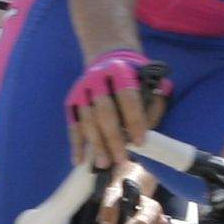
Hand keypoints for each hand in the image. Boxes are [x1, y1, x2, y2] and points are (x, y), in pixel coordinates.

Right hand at [62, 48, 166, 174]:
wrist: (106, 59)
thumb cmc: (134, 78)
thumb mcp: (148, 82)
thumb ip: (153, 103)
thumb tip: (147, 130)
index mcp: (119, 69)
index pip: (127, 97)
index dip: (134, 120)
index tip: (140, 142)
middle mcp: (96, 77)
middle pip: (104, 111)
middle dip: (113, 137)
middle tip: (121, 159)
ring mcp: (81, 89)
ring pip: (87, 120)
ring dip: (95, 144)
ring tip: (104, 164)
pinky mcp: (71, 100)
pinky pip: (73, 125)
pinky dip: (76, 143)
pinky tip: (79, 160)